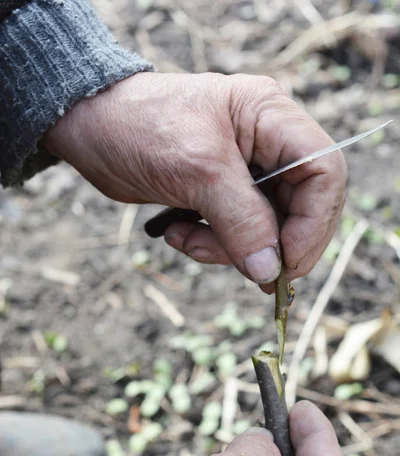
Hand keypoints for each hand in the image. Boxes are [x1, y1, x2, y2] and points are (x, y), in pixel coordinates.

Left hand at [44, 72, 346, 289]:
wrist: (90, 128)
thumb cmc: (140, 126)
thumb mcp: (196, 170)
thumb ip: (242, 220)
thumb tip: (272, 269)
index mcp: (272, 118)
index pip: (324, 171)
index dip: (315, 221)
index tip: (287, 260)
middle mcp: (267, 146)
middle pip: (300, 209)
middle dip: (270, 245)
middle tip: (250, 274)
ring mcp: (245, 175)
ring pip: (266, 231)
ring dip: (227, 249)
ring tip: (188, 241)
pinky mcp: (221, 198)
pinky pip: (235, 237)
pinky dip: (209, 246)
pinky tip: (177, 233)